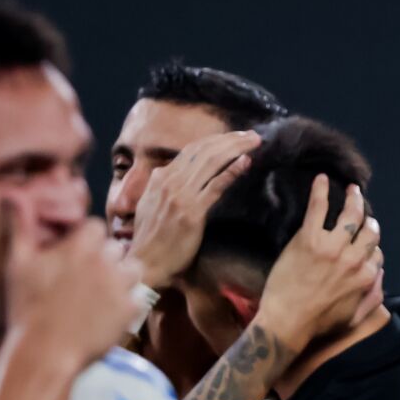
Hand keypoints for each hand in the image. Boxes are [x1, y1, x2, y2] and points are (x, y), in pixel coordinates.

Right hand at [3, 203, 142, 371]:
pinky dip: (128, 304)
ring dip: (122, 276)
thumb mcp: (17, 263)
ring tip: (105, 292)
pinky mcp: (129, 310)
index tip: (76, 254)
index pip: (95, 226)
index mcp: (79, 246)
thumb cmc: (27, 307)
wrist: (45, 352)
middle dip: (104, 258)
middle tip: (88, 278)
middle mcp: (104, 261)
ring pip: (133, 269)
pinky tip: (111, 312)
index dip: (86, 239)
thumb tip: (10, 196)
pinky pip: (139, 298)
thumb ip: (19, 227)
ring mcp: (119, 285)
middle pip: (115, 247)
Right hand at [129, 131, 259, 290]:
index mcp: (159, 178)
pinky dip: (232, 171)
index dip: (215, 141)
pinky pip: (216, 186)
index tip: (234, 138)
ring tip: (254, 142)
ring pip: (212, 162)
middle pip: (204, 150)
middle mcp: (169, 181)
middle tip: (252, 135)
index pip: (192, 150)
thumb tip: (169, 172)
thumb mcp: (149, 206)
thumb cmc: (150, 240)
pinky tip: (246, 162)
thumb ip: (161, 187)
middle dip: (231, 139)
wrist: (145, 264)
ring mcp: (180, 196)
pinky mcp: (192, 213)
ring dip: (235, 148)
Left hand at [251, 177, 384, 352]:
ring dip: (353, 199)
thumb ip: (372, 298)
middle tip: (362, 209)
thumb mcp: (353, 319)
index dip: (371, 246)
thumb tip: (380, 275)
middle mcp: (354, 259)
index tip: (363, 241)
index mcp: (366, 277)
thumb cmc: (318, 323)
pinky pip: (319, 208)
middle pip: (369, 231)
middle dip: (369, 219)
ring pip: (351, 215)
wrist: (288, 321)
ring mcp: (332, 247)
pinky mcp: (309, 239)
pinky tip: (321, 179)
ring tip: (352, 189)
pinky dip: (321, 191)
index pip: (376, 253)